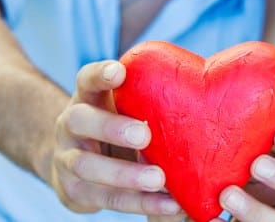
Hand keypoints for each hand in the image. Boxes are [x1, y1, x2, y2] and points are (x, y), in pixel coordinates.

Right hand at [50, 60, 181, 215]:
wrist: (80, 164)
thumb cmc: (119, 123)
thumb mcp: (125, 106)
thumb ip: (148, 97)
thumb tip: (207, 92)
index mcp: (87, 97)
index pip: (87, 78)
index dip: (100, 74)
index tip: (119, 72)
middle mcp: (70, 124)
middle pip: (80, 121)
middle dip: (112, 128)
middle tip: (144, 135)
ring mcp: (66, 158)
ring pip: (87, 166)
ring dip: (125, 174)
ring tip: (158, 179)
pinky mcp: (73, 191)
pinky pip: (106, 199)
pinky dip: (139, 203)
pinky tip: (169, 204)